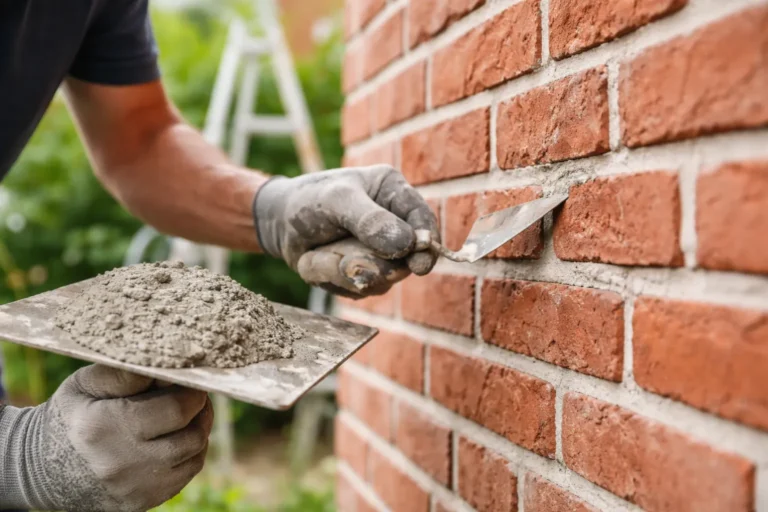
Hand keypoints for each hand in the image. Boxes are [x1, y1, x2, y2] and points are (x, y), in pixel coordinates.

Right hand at [0, 365, 212, 511]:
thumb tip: (165, 366)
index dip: (192, 391)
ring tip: (189, 415)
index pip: (176, 409)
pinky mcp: (141, 502)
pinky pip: (184, 475)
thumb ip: (126, 373)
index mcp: (106, 426)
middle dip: (200, 410)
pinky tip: (177, 438)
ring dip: (198, 432)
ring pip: (194, 456)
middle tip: (195, 396)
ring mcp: (133, 487)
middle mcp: (121, 462)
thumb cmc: (72, 415)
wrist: (42, 467)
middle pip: (191, 435)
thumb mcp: (87, 384)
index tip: (191, 381)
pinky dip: (189, 454)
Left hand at [253, 165, 439, 296]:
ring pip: (381, 279)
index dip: (426, 245)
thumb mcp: (337, 201)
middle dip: (372, 264)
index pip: (423, 220)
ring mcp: (382, 254)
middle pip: (406, 260)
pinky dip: (332, 278)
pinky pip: (359, 289)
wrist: (279, 223)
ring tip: (320, 253)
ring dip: (344, 271)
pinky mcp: (366, 275)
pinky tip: (318, 261)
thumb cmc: (310, 200)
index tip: (419, 265)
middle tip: (343, 261)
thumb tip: (407, 243)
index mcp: (394, 194)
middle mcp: (395, 226)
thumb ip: (370, 220)